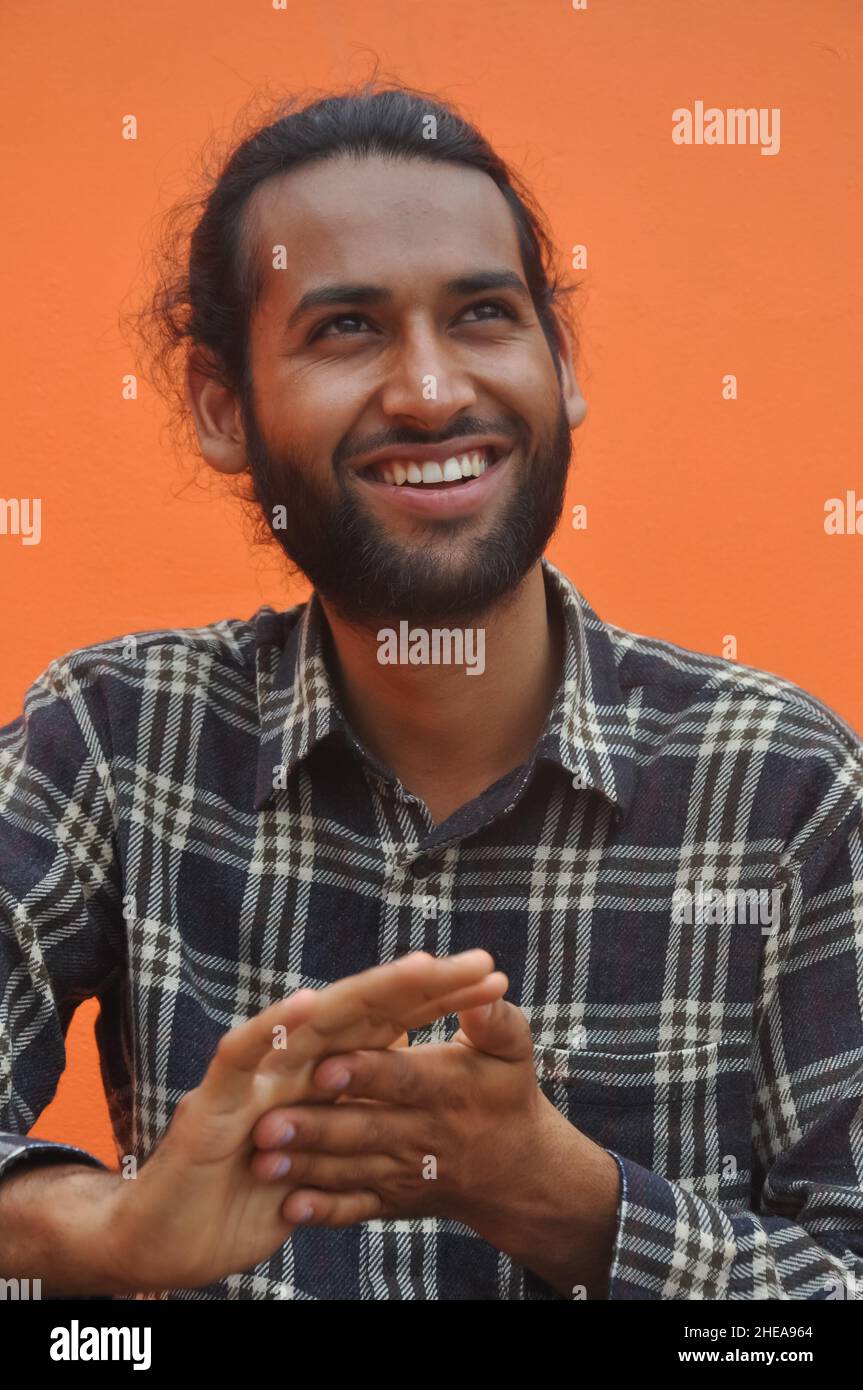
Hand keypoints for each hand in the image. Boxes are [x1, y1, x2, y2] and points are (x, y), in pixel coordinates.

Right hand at [103, 949, 506, 1292]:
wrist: (168, 1244)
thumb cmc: (247, 1198)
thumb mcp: (323, 1162)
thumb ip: (359, 1122)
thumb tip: (416, 1085)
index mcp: (321, 1076)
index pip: (390, 1028)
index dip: (438, 1004)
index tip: (494, 981)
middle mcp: (291, 1065)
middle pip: (364, 1013)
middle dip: (422, 986)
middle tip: (478, 963)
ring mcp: (253, 1078)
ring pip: (315, 1022)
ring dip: (367, 994)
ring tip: (420, 968)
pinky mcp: (211, 1103)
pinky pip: (243, 1056)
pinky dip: (274, 1027)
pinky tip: (309, 1003)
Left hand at [251, 994, 569, 1233]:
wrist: (518, 1176)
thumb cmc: (508, 1096)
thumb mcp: (513, 1052)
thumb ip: (495, 1020)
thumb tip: (486, 986)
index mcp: (449, 1088)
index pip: (403, 1079)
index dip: (365, 1074)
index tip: (323, 1067)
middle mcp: (423, 1133)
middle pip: (365, 1130)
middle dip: (317, 1128)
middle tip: (267, 1124)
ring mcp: (404, 1173)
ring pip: (351, 1171)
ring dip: (306, 1168)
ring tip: (261, 1162)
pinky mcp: (392, 1201)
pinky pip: (356, 1211)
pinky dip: (323, 1212)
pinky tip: (289, 1210)